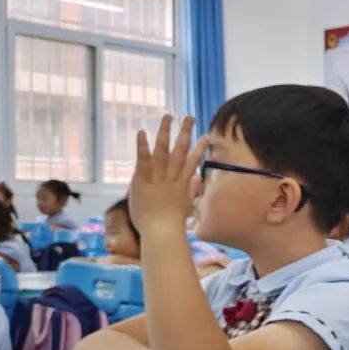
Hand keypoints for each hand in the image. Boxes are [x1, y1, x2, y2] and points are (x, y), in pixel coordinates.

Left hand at [129, 115, 207, 233]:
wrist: (161, 232)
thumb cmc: (172, 224)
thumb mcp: (185, 205)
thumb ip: (191, 190)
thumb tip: (198, 179)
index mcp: (182, 184)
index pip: (193, 161)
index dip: (200, 148)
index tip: (206, 135)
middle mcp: (172, 177)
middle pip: (181, 151)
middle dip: (185, 133)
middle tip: (189, 117)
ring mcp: (158, 178)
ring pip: (164, 151)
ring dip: (166, 132)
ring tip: (168, 116)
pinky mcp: (142, 181)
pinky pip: (143, 160)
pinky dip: (143, 146)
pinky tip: (142, 132)